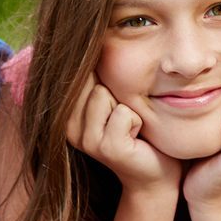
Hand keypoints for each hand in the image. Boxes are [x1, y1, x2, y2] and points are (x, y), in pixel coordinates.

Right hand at [69, 76, 181, 196]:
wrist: (154, 173)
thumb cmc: (136, 133)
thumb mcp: (113, 102)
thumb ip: (97, 80)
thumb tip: (89, 47)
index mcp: (66, 115)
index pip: (78, 75)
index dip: (104, 80)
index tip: (112, 105)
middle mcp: (69, 128)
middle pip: (92, 82)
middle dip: (115, 93)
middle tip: (123, 119)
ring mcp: (87, 140)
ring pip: (104, 94)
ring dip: (127, 107)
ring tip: (129, 127)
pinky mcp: (108, 147)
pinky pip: (123, 113)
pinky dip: (137, 120)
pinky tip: (136, 137)